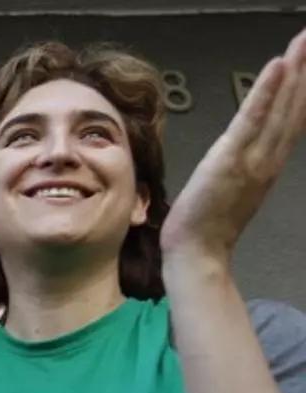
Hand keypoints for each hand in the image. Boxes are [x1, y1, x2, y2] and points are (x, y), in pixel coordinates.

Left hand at [161, 29, 305, 265]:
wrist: (196, 252)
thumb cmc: (208, 222)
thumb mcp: (233, 186)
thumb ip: (245, 164)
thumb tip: (245, 145)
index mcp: (269, 163)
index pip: (293, 119)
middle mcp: (269, 158)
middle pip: (295, 107)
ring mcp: (253, 158)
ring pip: (281, 108)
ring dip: (295, 72)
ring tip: (304, 41)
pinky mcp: (231, 159)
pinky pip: (252, 120)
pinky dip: (266, 93)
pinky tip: (278, 66)